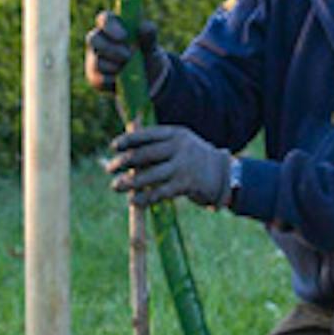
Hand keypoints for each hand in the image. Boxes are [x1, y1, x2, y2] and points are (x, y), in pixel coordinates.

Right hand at [84, 10, 165, 94]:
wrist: (148, 77)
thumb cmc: (146, 53)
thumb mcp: (151, 44)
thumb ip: (149, 34)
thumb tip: (143, 27)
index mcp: (112, 25)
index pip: (104, 18)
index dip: (110, 26)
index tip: (124, 36)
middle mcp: (99, 39)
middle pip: (93, 38)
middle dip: (111, 49)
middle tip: (128, 56)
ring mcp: (94, 58)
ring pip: (96, 61)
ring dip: (115, 66)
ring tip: (130, 68)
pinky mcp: (94, 76)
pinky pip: (98, 79)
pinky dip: (113, 81)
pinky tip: (123, 80)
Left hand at [106, 125, 232, 208]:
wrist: (224, 174)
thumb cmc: (194, 158)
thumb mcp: (181, 142)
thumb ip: (157, 143)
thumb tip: (126, 145)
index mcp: (176, 133)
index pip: (146, 135)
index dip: (128, 140)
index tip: (114, 146)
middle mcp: (179, 147)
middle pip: (144, 154)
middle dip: (123, 162)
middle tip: (109, 168)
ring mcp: (183, 166)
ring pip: (149, 175)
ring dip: (129, 182)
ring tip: (115, 186)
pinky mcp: (186, 185)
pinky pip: (159, 193)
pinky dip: (144, 198)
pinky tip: (133, 201)